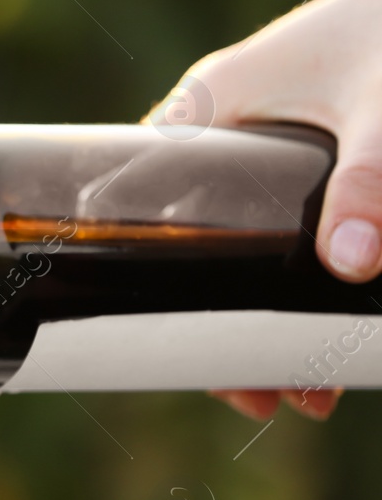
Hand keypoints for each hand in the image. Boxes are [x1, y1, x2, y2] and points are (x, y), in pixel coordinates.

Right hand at [150, 0, 381, 419]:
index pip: (141, 200)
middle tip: (264, 395)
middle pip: (199, 244)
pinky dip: (309, 283)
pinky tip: (340, 333)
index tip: (185, 354)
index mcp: (211, 104)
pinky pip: (291, 230)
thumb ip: (369, 185)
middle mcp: (229, 123)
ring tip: (311, 390)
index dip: (153, 283)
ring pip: (249, 246)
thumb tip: (350, 269)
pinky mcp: (323, 148)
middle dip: (228, 326)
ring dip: (274, 317)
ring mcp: (276, 137)